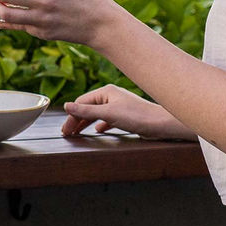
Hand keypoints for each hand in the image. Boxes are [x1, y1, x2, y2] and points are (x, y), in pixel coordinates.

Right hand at [61, 85, 185, 139]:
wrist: (160, 124)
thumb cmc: (137, 116)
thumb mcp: (108, 114)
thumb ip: (86, 111)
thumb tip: (66, 106)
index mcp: (106, 92)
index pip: (81, 102)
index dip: (71, 116)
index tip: (65, 130)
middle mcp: (111, 96)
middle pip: (88, 108)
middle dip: (77, 120)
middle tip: (67, 134)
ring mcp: (118, 105)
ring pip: (96, 114)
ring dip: (86, 123)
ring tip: (77, 133)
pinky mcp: (125, 115)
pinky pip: (107, 119)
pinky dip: (100, 124)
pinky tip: (99, 130)